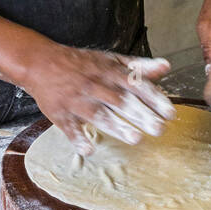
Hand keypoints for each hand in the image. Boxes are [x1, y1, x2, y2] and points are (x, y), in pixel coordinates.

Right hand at [19, 44, 175, 153]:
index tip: (169, 113)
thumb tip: (166, 67)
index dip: (154, 99)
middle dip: (140, 115)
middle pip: (120, 101)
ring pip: (98, 114)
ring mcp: (76, 100)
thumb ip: (138, 66)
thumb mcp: (110, 59)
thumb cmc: (81, 63)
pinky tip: (89, 150)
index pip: (135, 85)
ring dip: (116, 127)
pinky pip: (69, 127)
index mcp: (108, 72)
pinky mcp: (59, 112)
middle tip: (160, 129)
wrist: (40, 62)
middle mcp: (94, 85)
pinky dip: (77, 138)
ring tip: (136, 139)